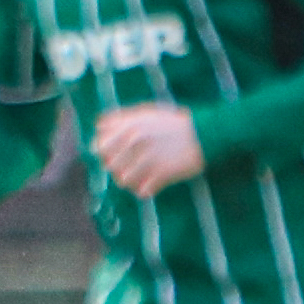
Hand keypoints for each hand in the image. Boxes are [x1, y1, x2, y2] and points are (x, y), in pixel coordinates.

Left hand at [90, 102, 205, 196]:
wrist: (204, 134)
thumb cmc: (172, 123)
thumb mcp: (146, 112)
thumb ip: (120, 117)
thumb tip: (98, 125)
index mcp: (129, 127)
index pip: (99, 146)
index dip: (104, 152)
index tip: (113, 153)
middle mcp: (135, 142)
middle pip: (109, 165)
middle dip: (116, 167)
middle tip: (129, 166)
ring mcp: (148, 159)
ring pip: (123, 180)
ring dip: (130, 180)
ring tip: (141, 176)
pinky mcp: (161, 174)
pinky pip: (142, 191)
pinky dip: (145, 190)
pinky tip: (152, 184)